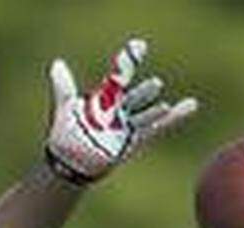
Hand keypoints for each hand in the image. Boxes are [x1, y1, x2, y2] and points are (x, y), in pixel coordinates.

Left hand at [44, 37, 197, 184]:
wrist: (69, 163)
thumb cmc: (65, 136)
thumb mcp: (65, 108)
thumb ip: (63, 87)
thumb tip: (57, 64)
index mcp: (104, 100)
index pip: (119, 78)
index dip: (128, 64)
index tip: (139, 47)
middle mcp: (117, 112)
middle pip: (134, 98)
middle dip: (143, 93)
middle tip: (155, 84)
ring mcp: (126, 127)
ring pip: (147, 115)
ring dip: (155, 111)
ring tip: (165, 105)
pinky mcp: (132, 141)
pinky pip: (155, 129)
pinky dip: (171, 119)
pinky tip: (187, 106)